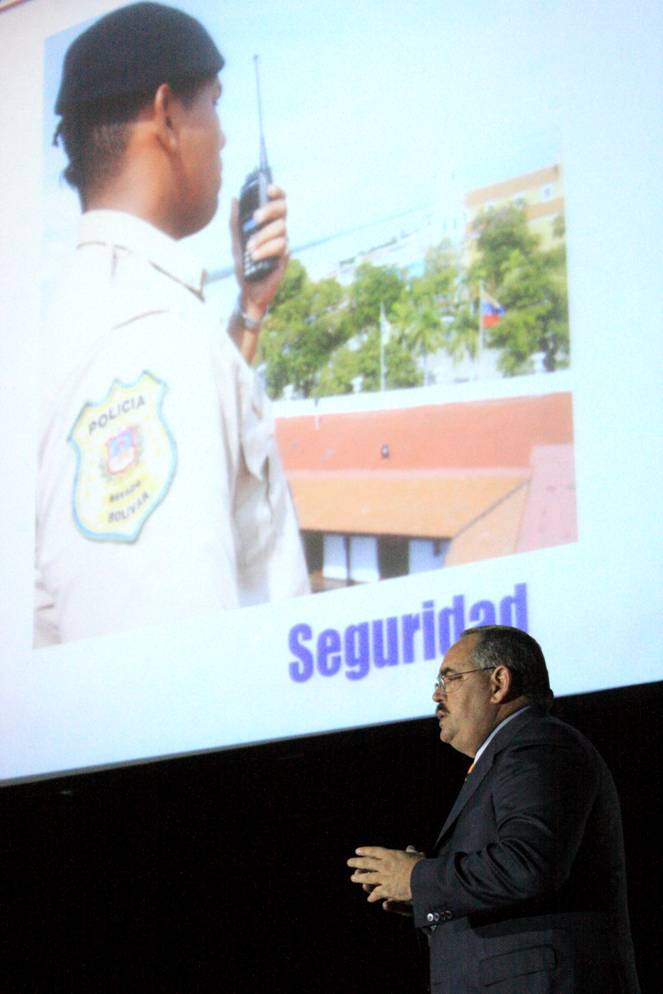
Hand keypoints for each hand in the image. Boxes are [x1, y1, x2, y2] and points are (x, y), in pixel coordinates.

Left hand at [230, 183, 288, 321]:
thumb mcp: (236, 240)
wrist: (248, 289)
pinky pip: (281, 246)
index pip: (278, 202)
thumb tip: (234, 198)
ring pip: (281, 229)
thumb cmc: (244, 264)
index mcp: (268, 224)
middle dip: (270, 210)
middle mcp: (279, 231)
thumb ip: (235, 220)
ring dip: (263, 237)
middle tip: (255, 218)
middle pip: (283, 210)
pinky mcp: (285, 258)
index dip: (277, 192)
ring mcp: (284, 244)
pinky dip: (266, 249)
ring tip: (250, 249)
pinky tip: (255, 256)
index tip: (268, 188)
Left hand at [348, 845, 423, 904]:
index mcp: (391, 855)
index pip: (375, 851)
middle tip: (349, 862)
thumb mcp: (417, 855)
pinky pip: (378, 893)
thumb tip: (410, 848)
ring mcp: (384, 878)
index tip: (357, 851)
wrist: (422, 879)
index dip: (366, 851)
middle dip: (357, 862)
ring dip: (360, 877)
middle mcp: (385, 865)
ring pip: (368, 877)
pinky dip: (373, 895)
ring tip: (353, 878)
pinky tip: (370, 898)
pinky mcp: (387, 890)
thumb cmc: (421, 866)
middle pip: (367, 863)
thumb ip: (411, 852)